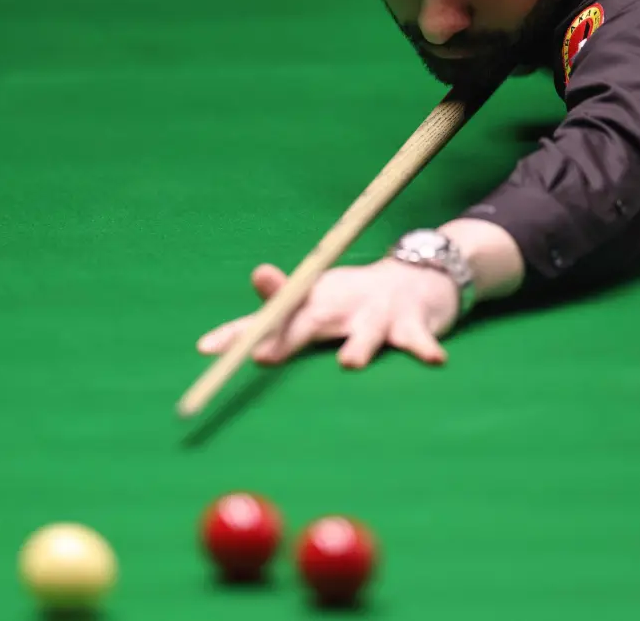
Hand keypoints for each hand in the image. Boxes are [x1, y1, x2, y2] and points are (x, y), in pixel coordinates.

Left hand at [197, 259, 460, 368]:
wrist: (417, 276)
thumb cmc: (351, 300)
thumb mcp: (310, 306)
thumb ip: (268, 323)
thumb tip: (206, 340)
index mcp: (310, 303)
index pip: (268, 318)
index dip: (238, 332)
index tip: (206, 349)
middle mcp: (338, 305)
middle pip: (309, 321)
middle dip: (286, 337)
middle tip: (262, 356)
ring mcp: (376, 313)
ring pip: (366, 331)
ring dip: (359, 345)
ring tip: (349, 363)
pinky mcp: (413, 322)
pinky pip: (419, 338)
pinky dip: (425, 348)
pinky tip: (434, 361)